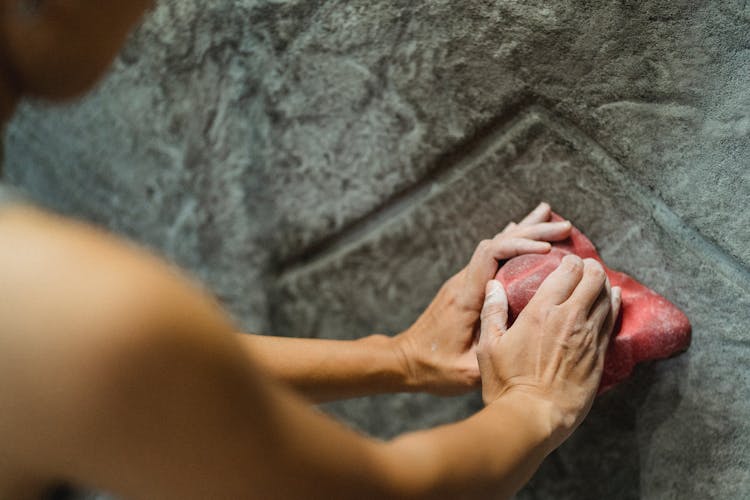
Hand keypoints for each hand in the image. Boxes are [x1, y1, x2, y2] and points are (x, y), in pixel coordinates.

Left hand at [394, 202, 572, 394]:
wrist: (405, 360)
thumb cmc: (433, 367)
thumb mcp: (465, 371)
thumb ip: (493, 356)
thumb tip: (529, 344)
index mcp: (466, 297)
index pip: (490, 255)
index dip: (519, 245)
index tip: (548, 248)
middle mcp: (464, 283)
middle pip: (497, 243)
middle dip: (532, 232)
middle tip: (565, 226)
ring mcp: (463, 282)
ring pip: (495, 246)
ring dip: (523, 232)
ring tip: (550, 216)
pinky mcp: (466, 287)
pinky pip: (492, 257)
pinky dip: (512, 244)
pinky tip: (524, 234)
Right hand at [477, 255, 621, 446]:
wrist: (533, 417)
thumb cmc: (506, 384)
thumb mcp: (488, 346)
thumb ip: (492, 311)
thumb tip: (493, 286)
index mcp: (541, 311)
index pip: (567, 272)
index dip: (570, 261)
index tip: (567, 260)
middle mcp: (570, 319)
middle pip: (593, 279)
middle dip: (590, 267)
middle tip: (585, 266)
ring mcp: (588, 337)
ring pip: (607, 298)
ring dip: (604, 284)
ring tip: (598, 279)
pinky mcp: (599, 356)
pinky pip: (612, 321)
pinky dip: (615, 305)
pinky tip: (614, 299)